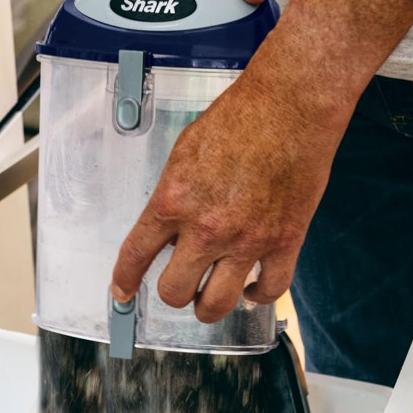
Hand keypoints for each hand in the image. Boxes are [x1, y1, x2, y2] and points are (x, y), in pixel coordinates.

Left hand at [110, 23, 358, 322]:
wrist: (290, 106)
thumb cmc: (239, 117)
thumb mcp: (185, 152)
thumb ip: (175, 194)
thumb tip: (173, 224)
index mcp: (173, 202)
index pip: (136, 255)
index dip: (124, 281)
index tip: (122, 292)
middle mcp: (206, 229)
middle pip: (174, 291)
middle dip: (173, 293)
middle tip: (181, 285)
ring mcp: (246, 240)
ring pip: (217, 304)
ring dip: (209, 306)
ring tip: (211, 298)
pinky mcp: (284, 241)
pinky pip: (270, 290)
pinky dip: (259, 295)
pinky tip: (254, 288)